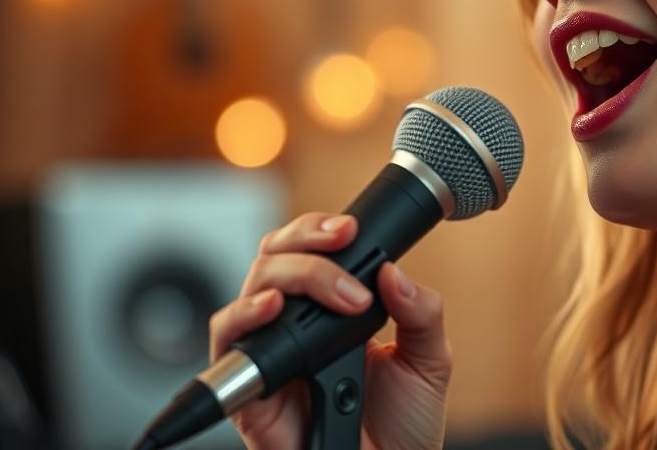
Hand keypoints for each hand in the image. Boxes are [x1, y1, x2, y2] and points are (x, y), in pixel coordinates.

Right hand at [208, 212, 451, 449]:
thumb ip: (421, 313)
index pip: (310, 250)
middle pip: (275, 257)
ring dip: (290, 273)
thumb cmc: (404, 428)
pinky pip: (227, 342)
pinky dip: (244, 317)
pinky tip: (272, 308)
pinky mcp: (250, 391)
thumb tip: (393, 273)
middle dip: (307, 242)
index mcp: (334, 312)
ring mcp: (272, 355)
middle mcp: (297, 327)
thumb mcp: (428, 361)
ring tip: (336, 292)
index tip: (350, 228)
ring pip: (253, 288)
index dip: (320, 229)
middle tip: (345, 248)